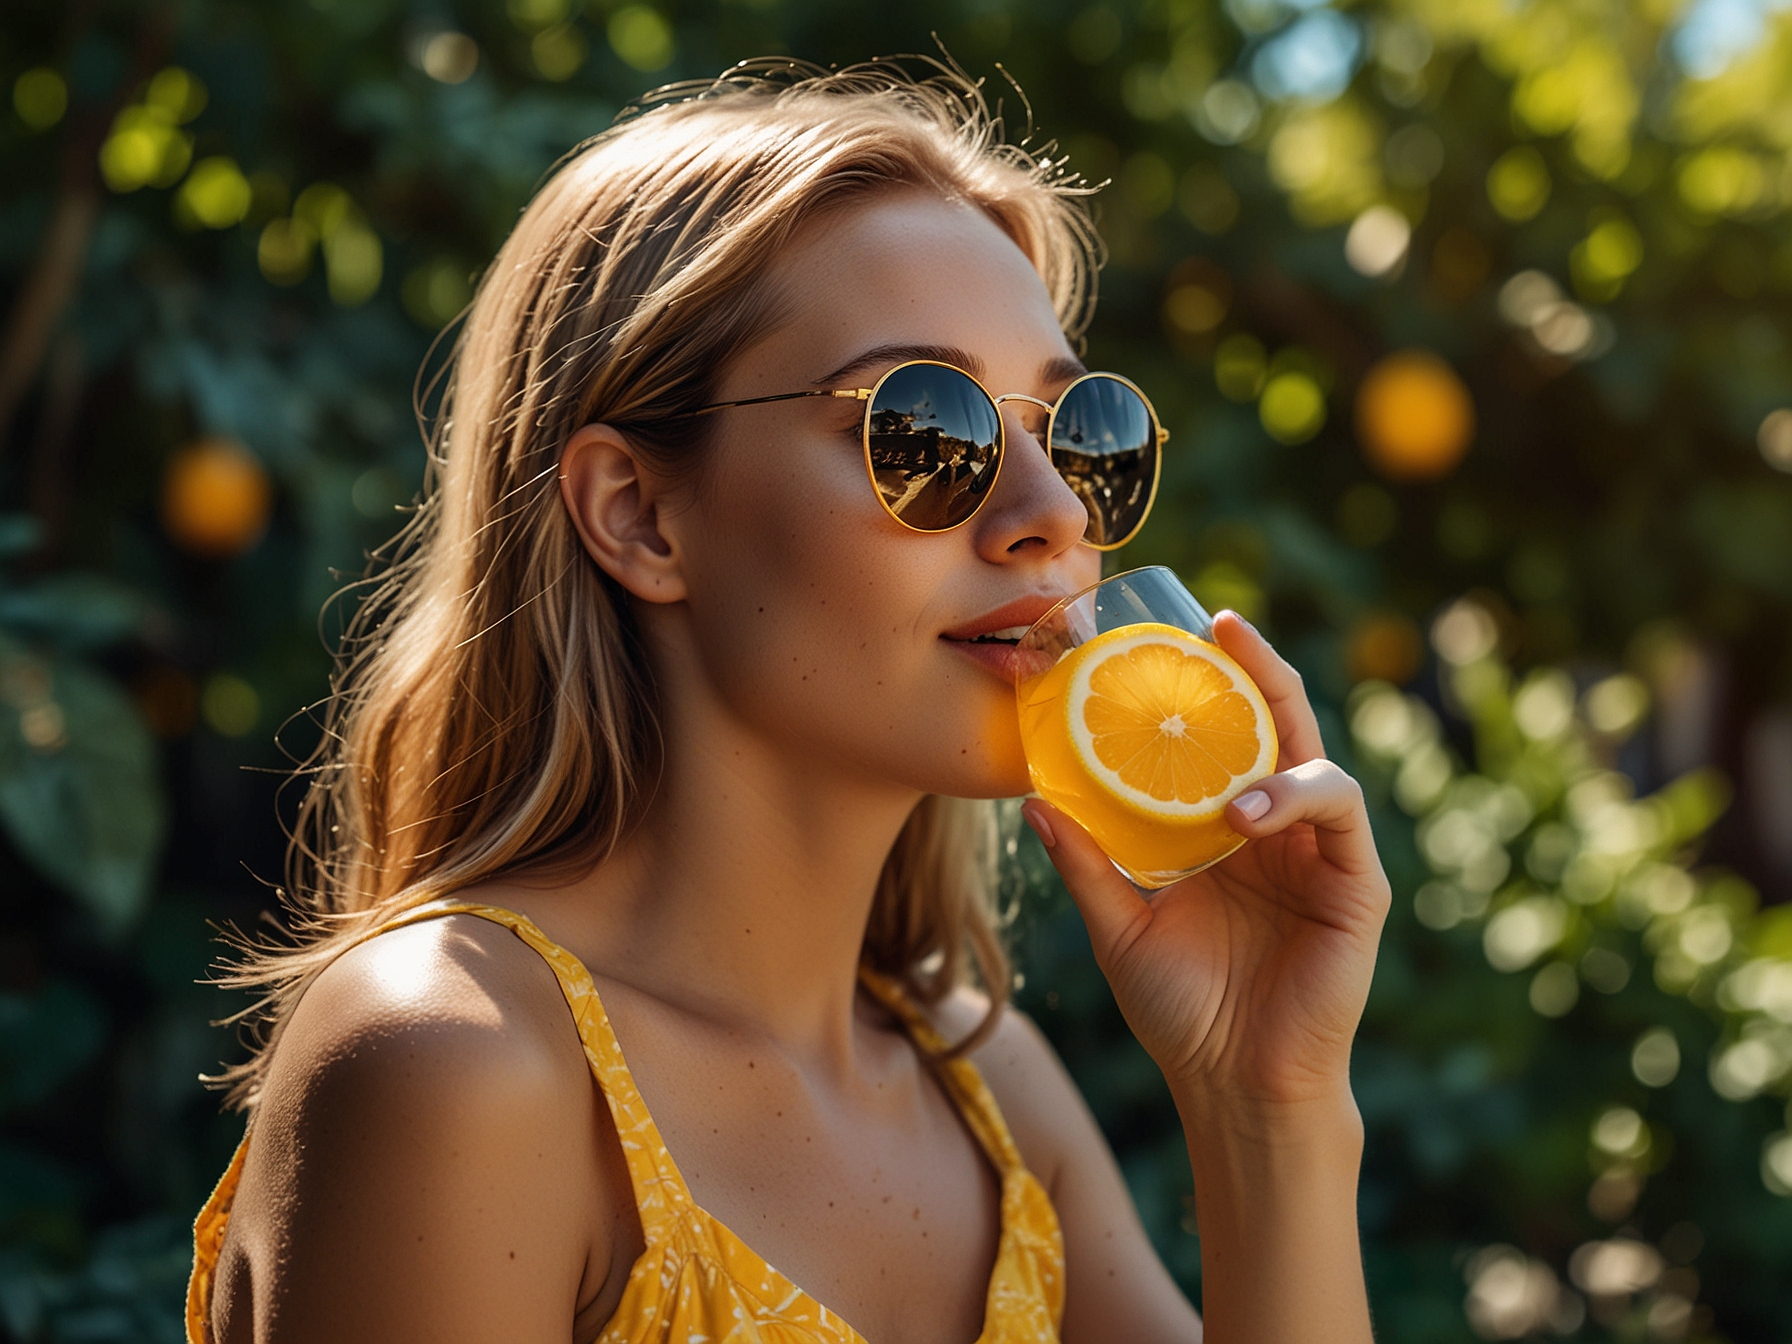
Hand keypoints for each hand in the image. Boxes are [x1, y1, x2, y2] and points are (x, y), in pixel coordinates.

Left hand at [1021, 610, 1390, 1111]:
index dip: (1211, 685)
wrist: (1232, 1084)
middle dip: (1259, 669)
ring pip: (1316, 761)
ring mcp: (1321, 853)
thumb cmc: (1181, 1010)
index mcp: (1227, 828)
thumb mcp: (1118, 927)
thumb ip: (1086, 864)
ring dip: (1274, 751)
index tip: (1178, 634)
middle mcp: (1279, 829)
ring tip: (1227, 789)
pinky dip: (1300, 800)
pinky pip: (1340, 815)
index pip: (1226, 738)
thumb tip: (1033, 801)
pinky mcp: (1356, 886)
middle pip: (1279, 725)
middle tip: (1224, 626)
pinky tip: (1252, 817)